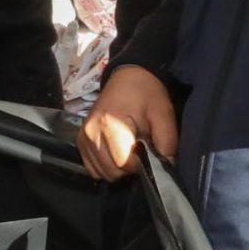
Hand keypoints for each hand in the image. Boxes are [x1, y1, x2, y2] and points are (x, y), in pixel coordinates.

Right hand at [78, 66, 176, 181]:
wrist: (128, 76)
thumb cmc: (146, 93)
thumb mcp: (163, 114)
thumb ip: (167, 143)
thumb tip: (168, 167)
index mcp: (110, 124)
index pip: (124, 164)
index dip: (141, 165)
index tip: (148, 152)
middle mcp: (91, 132)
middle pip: (111, 171)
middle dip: (129, 167)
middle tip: (140, 149)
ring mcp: (83, 137)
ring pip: (101, 172)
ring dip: (117, 168)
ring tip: (129, 149)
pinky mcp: (80, 140)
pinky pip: (92, 167)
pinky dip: (106, 166)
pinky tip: (117, 153)